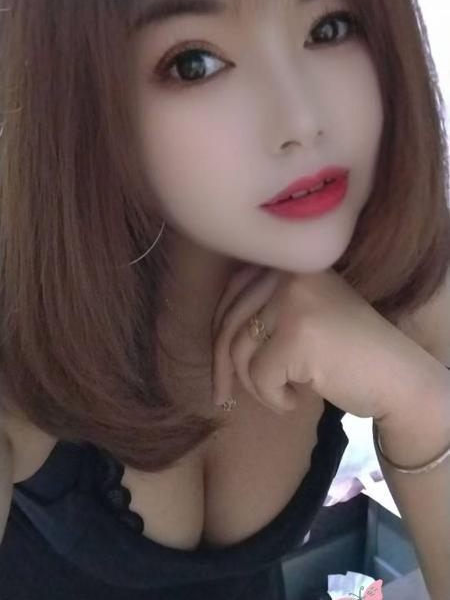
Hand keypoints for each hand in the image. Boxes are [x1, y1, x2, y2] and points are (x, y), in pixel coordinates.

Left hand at [211, 265, 430, 420]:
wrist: (399, 378)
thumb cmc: (349, 353)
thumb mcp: (305, 315)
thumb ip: (263, 310)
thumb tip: (212, 338)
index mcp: (290, 265)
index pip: (233, 291)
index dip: (219, 330)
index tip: (219, 365)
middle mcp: (290, 275)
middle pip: (229, 321)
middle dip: (222, 366)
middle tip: (222, 397)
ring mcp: (294, 302)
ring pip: (240, 352)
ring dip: (255, 386)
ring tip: (284, 394)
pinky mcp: (298, 335)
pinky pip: (259, 376)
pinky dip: (273, 399)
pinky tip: (298, 400)